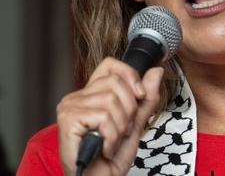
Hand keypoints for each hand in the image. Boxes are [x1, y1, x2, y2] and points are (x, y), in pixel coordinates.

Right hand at [57, 57, 163, 174]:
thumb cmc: (111, 159)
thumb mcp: (135, 124)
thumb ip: (145, 98)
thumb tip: (156, 72)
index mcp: (91, 94)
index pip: (110, 65)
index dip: (130, 76)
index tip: (139, 97)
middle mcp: (77, 97)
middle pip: (115, 82)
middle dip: (129, 110)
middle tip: (121, 131)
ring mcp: (70, 107)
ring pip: (111, 101)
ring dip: (120, 128)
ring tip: (112, 141)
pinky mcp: (68, 119)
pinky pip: (103, 117)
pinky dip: (111, 136)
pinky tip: (104, 147)